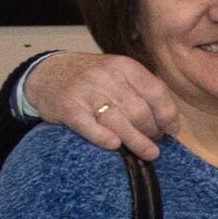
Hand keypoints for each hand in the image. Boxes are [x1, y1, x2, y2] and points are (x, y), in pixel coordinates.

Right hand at [27, 49, 179, 162]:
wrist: (46, 73)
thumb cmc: (89, 78)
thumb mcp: (116, 72)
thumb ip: (140, 88)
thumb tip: (168, 118)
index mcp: (124, 66)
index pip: (156, 92)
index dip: (168, 115)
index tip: (171, 130)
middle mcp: (106, 77)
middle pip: (140, 111)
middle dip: (152, 131)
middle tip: (154, 141)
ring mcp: (86, 93)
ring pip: (120, 123)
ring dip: (138, 142)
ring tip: (148, 152)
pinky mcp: (69, 109)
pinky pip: (92, 128)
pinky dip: (106, 139)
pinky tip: (115, 146)